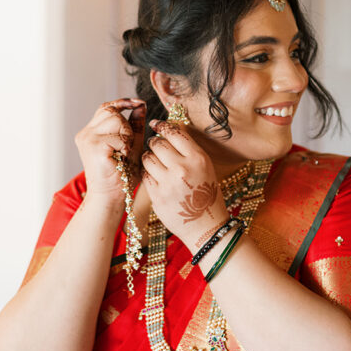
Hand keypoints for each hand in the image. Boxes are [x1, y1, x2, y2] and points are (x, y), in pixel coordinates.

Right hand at [74, 100, 145, 202]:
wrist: (111, 197)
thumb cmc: (122, 174)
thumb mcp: (131, 144)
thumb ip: (135, 125)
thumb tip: (140, 105)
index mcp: (91, 132)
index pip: (106, 107)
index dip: (123, 102)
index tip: (138, 103)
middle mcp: (85, 134)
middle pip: (111, 111)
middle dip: (126, 125)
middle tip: (126, 146)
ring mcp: (87, 139)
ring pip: (115, 120)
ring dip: (126, 136)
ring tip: (122, 153)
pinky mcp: (94, 147)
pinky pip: (119, 136)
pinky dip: (125, 147)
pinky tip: (120, 159)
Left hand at [141, 119, 227, 247]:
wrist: (205, 226)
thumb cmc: (206, 195)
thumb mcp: (205, 168)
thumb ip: (189, 150)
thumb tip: (171, 130)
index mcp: (198, 158)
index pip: (175, 133)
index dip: (163, 126)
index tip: (157, 124)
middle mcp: (182, 168)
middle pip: (158, 144)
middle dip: (155, 143)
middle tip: (156, 146)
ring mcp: (168, 182)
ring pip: (148, 158)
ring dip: (149, 157)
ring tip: (154, 161)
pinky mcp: (157, 195)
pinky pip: (145, 175)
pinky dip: (147, 173)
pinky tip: (154, 175)